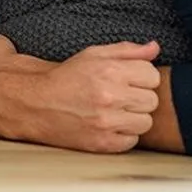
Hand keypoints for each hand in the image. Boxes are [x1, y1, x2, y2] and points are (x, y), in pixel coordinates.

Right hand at [24, 41, 161, 152]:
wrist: (36, 103)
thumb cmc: (66, 78)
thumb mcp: (94, 55)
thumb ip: (127, 50)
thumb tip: (155, 47)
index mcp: (109, 71)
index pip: (152, 76)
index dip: (141, 78)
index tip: (127, 81)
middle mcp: (109, 96)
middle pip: (152, 100)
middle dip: (138, 98)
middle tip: (119, 97)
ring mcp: (106, 122)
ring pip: (146, 122)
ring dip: (133, 118)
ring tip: (114, 112)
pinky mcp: (102, 143)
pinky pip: (132, 140)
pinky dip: (123, 135)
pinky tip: (108, 125)